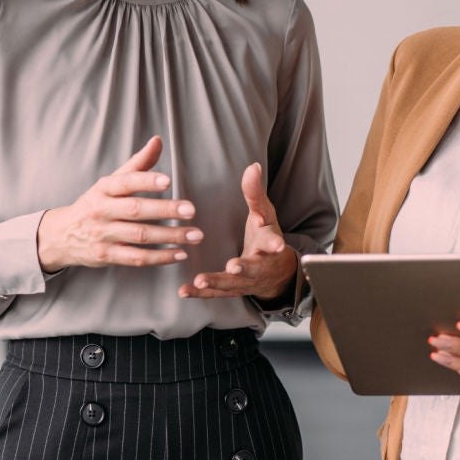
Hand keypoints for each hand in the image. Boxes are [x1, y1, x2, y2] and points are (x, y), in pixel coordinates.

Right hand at [36, 137, 200, 272]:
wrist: (62, 235)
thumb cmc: (94, 205)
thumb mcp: (109, 183)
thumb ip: (137, 164)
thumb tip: (158, 141)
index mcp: (103, 189)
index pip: (125, 182)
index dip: (146, 181)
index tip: (168, 181)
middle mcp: (101, 211)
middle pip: (136, 210)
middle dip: (165, 210)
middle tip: (191, 210)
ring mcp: (103, 235)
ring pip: (139, 236)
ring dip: (170, 236)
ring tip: (195, 234)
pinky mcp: (106, 256)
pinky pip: (136, 258)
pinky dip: (159, 258)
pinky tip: (179, 253)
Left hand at [178, 162, 296, 301]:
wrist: (276, 273)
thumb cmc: (266, 236)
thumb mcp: (265, 213)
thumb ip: (255, 193)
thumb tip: (253, 166)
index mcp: (269, 244)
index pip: (273, 242)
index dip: (274, 243)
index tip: (276, 244)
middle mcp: (260, 266)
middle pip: (254, 268)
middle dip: (244, 267)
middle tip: (234, 267)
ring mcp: (246, 281)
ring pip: (232, 284)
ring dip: (217, 282)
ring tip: (200, 280)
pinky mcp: (231, 290)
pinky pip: (215, 294)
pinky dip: (200, 293)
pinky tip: (184, 290)